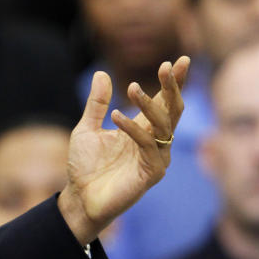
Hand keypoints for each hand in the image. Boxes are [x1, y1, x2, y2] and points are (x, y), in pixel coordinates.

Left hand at [58, 56, 189, 245]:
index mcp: (142, 129)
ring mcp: (155, 158)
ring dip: (150, 105)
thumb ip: (96, 103)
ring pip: (163, 126)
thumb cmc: (85, 167)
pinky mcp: (150, 174)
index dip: (173, 82)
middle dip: (172, 88)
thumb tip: (101, 73)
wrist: (78, 198)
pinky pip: (148, 147)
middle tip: (168, 66)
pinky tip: (117, 116)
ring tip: (132, 87)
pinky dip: (134, 130)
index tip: (180, 60)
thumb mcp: (86, 128)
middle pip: (172, 111)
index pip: (163, 102)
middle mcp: (153, 142)